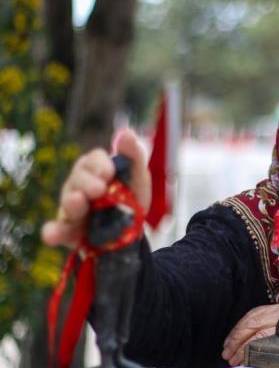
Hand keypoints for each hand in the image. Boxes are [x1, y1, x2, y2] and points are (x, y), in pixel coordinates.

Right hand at [41, 129, 150, 248]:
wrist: (132, 230)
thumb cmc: (131, 196)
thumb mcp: (138, 176)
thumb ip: (134, 155)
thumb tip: (127, 132)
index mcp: (95, 169)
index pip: (92, 161)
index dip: (99, 165)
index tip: (109, 173)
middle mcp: (79, 186)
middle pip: (77, 179)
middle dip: (87, 183)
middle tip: (99, 189)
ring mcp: (72, 208)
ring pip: (67, 204)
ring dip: (71, 203)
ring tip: (78, 202)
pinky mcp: (69, 231)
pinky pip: (58, 231)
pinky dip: (53, 232)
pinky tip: (51, 235)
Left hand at [221, 304, 278, 366]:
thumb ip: (278, 328)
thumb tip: (251, 341)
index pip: (256, 314)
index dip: (240, 328)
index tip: (229, 342)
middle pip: (255, 320)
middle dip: (237, 337)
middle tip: (227, 352)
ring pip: (261, 330)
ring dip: (245, 345)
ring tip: (236, 358)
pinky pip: (275, 341)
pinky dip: (260, 349)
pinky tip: (253, 358)